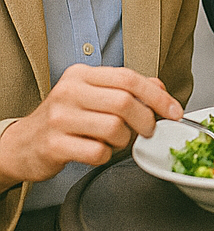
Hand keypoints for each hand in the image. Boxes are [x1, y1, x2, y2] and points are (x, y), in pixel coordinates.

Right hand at [0, 64, 181, 187]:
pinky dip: (106, 155)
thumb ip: (127, 89)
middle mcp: (69, 91)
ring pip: (114, 127)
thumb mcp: (93, 96)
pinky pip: (97, 152)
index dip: (157, 96)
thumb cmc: (65, 119)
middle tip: (148, 131)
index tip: (174, 111)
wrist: (22, 145)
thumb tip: (161, 89)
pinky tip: (98, 152)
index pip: (129, 78)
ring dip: (124, 140)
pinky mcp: (53, 145)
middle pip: (125, 102)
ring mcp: (59, 118)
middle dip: (146, 120)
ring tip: (116, 141)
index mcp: (83, 75)